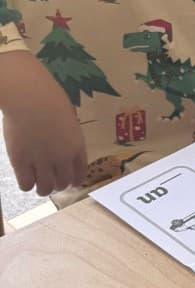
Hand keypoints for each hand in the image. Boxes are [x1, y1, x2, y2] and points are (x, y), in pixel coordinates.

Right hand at [1, 58, 86, 195]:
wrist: (30, 99)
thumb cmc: (51, 100)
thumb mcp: (69, 119)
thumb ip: (69, 135)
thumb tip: (64, 142)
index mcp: (76, 146)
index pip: (80, 172)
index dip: (75, 180)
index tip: (71, 182)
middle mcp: (62, 158)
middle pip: (63, 183)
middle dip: (58, 184)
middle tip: (51, 181)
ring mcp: (41, 162)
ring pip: (45, 188)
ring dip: (43, 189)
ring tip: (38, 183)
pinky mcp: (21, 163)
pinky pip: (26, 184)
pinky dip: (27, 184)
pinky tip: (26, 177)